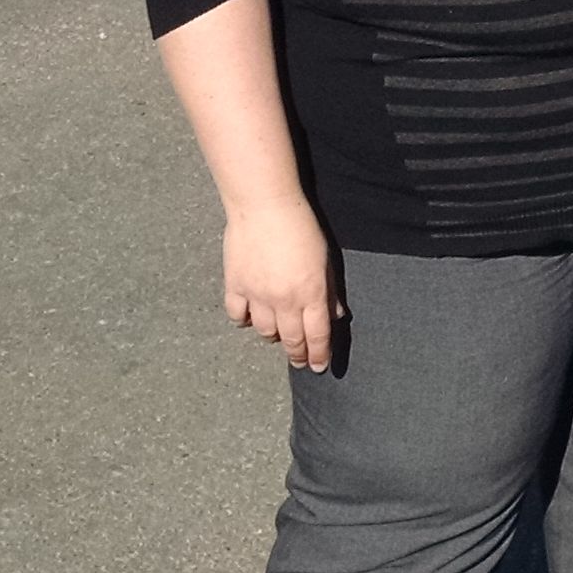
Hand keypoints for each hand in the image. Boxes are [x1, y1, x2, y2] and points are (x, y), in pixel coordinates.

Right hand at [221, 195, 341, 371]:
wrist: (264, 206)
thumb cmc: (302, 227)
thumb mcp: (326, 259)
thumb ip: (330, 290)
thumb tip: (337, 314)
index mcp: (311, 293)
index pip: (317, 335)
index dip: (319, 354)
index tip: (318, 366)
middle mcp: (284, 301)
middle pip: (291, 339)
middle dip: (297, 354)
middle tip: (300, 361)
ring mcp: (257, 296)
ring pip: (265, 332)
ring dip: (274, 337)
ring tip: (279, 334)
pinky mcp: (235, 286)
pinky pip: (238, 316)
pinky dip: (245, 321)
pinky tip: (251, 318)